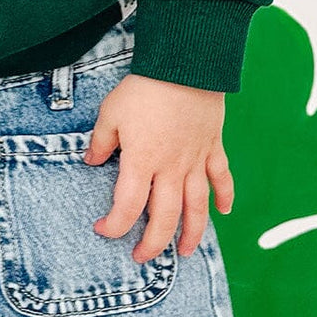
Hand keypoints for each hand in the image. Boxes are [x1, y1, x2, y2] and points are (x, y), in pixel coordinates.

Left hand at [83, 73, 233, 262]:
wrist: (188, 59)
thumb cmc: (146, 86)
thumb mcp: (111, 113)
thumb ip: (101, 142)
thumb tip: (91, 160)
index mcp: (142, 162)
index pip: (127, 208)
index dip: (114, 226)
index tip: (103, 229)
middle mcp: (171, 168)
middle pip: (165, 217)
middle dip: (152, 243)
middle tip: (141, 257)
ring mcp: (196, 159)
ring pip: (196, 206)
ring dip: (191, 233)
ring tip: (183, 253)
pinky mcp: (213, 146)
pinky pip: (222, 177)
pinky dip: (226, 195)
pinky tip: (224, 212)